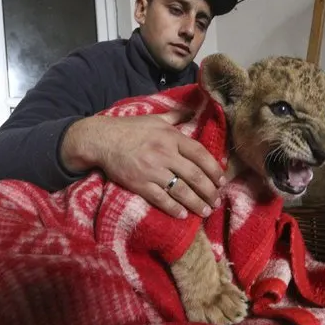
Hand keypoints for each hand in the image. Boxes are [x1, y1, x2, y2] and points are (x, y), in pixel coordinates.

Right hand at [61, 110, 226, 218]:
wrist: (101, 139)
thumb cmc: (130, 128)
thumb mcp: (155, 119)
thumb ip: (176, 117)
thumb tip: (193, 110)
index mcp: (171, 137)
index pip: (200, 154)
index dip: (214, 169)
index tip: (222, 180)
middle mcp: (165, 154)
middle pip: (195, 176)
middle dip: (209, 191)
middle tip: (216, 201)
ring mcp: (152, 170)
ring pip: (181, 190)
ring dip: (196, 203)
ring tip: (205, 211)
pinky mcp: (139, 184)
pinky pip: (161, 199)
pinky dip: (174, 208)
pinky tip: (182, 214)